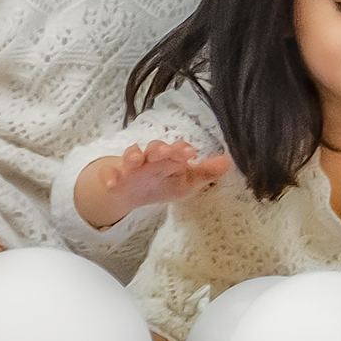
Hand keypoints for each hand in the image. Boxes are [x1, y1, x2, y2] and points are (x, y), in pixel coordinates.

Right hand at [75, 139, 232, 230]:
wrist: (131, 192)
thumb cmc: (162, 182)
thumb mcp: (186, 181)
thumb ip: (206, 172)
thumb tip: (230, 162)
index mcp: (169, 158)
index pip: (176, 150)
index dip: (182, 150)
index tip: (190, 153)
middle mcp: (150, 158)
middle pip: (154, 148)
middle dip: (159, 149)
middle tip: (163, 152)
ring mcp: (131, 166)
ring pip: (131, 155)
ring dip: (132, 156)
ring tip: (135, 161)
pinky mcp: (114, 175)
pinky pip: (110, 173)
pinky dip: (110, 176)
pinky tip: (113, 183)